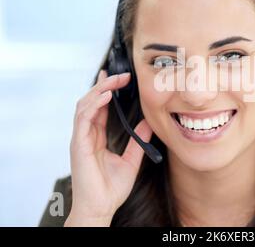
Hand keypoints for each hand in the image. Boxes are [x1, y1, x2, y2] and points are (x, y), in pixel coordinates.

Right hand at [65, 70, 151, 225]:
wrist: (101, 208)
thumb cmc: (111, 189)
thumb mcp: (131, 160)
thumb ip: (138, 141)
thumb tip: (149, 123)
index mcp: (97, 137)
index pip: (101, 108)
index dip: (108, 91)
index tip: (119, 78)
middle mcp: (87, 135)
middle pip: (92, 102)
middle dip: (105, 85)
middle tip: (120, 74)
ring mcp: (81, 138)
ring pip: (85, 105)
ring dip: (100, 90)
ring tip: (115, 80)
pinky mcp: (78, 144)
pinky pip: (84, 118)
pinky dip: (95, 104)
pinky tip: (107, 96)